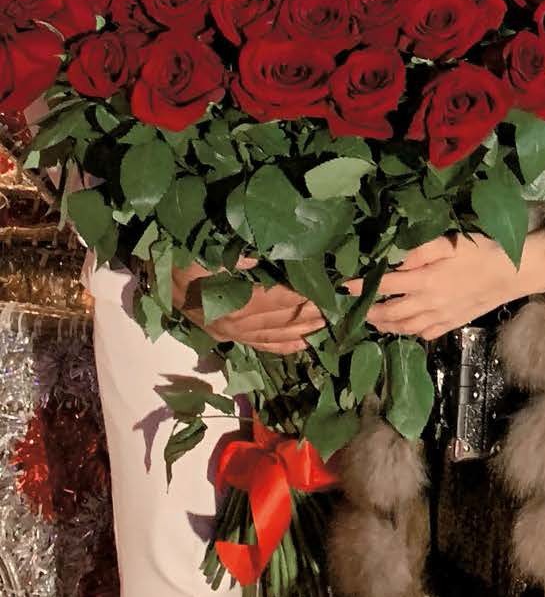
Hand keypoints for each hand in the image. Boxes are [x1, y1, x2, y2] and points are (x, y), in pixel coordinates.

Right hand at [171, 260, 324, 352]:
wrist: (151, 270)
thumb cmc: (179, 254)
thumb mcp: (202, 250)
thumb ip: (232, 256)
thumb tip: (260, 259)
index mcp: (229, 302)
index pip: (276, 301)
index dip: (303, 298)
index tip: (329, 295)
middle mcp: (232, 323)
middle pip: (279, 321)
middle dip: (310, 316)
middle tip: (339, 312)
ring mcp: (228, 332)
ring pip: (272, 336)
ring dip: (301, 331)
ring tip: (327, 327)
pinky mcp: (223, 335)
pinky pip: (258, 345)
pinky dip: (281, 346)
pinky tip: (301, 345)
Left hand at [346, 230, 544, 341]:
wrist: (514, 273)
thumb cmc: (482, 251)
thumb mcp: (450, 242)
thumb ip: (419, 250)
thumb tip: (394, 259)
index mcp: (425, 280)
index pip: (384, 285)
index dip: (361, 287)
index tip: (343, 287)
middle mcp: (428, 303)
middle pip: (389, 313)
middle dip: (368, 312)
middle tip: (354, 308)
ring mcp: (440, 317)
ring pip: (404, 328)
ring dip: (384, 325)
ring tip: (372, 319)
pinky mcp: (452, 324)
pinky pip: (424, 334)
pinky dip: (408, 333)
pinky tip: (403, 327)